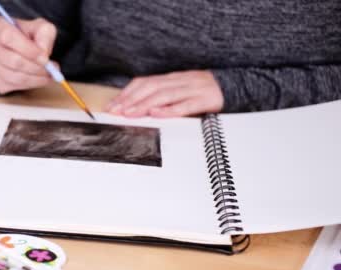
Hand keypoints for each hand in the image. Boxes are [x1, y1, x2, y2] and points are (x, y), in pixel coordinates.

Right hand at [0, 16, 56, 93]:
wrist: (20, 47)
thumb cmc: (28, 36)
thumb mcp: (41, 27)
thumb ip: (45, 35)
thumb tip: (43, 53)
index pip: (8, 37)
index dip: (28, 50)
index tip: (45, 58)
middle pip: (11, 60)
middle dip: (35, 68)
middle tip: (51, 70)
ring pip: (12, 77)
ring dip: (34, 79)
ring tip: (47, 75)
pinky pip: (11, 86)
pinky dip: (27, 85)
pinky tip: (35, 79)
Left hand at [105, 71, 223, 117]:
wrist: (235, 87)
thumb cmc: (203, 92)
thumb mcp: (179, 91)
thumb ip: (160, 96)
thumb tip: (133, 107)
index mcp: (172, 78)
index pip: (144, 83)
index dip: (127, 94)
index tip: (112, 106)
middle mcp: (181, 81)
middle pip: (151, 88)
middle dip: (131, 100)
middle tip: (116, 111)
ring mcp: (193, 89)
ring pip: (165, 95)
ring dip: (144, 105)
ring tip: (130, 113)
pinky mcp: (206, 100)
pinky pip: (186, 105)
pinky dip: (170, 110)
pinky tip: (157, 114)